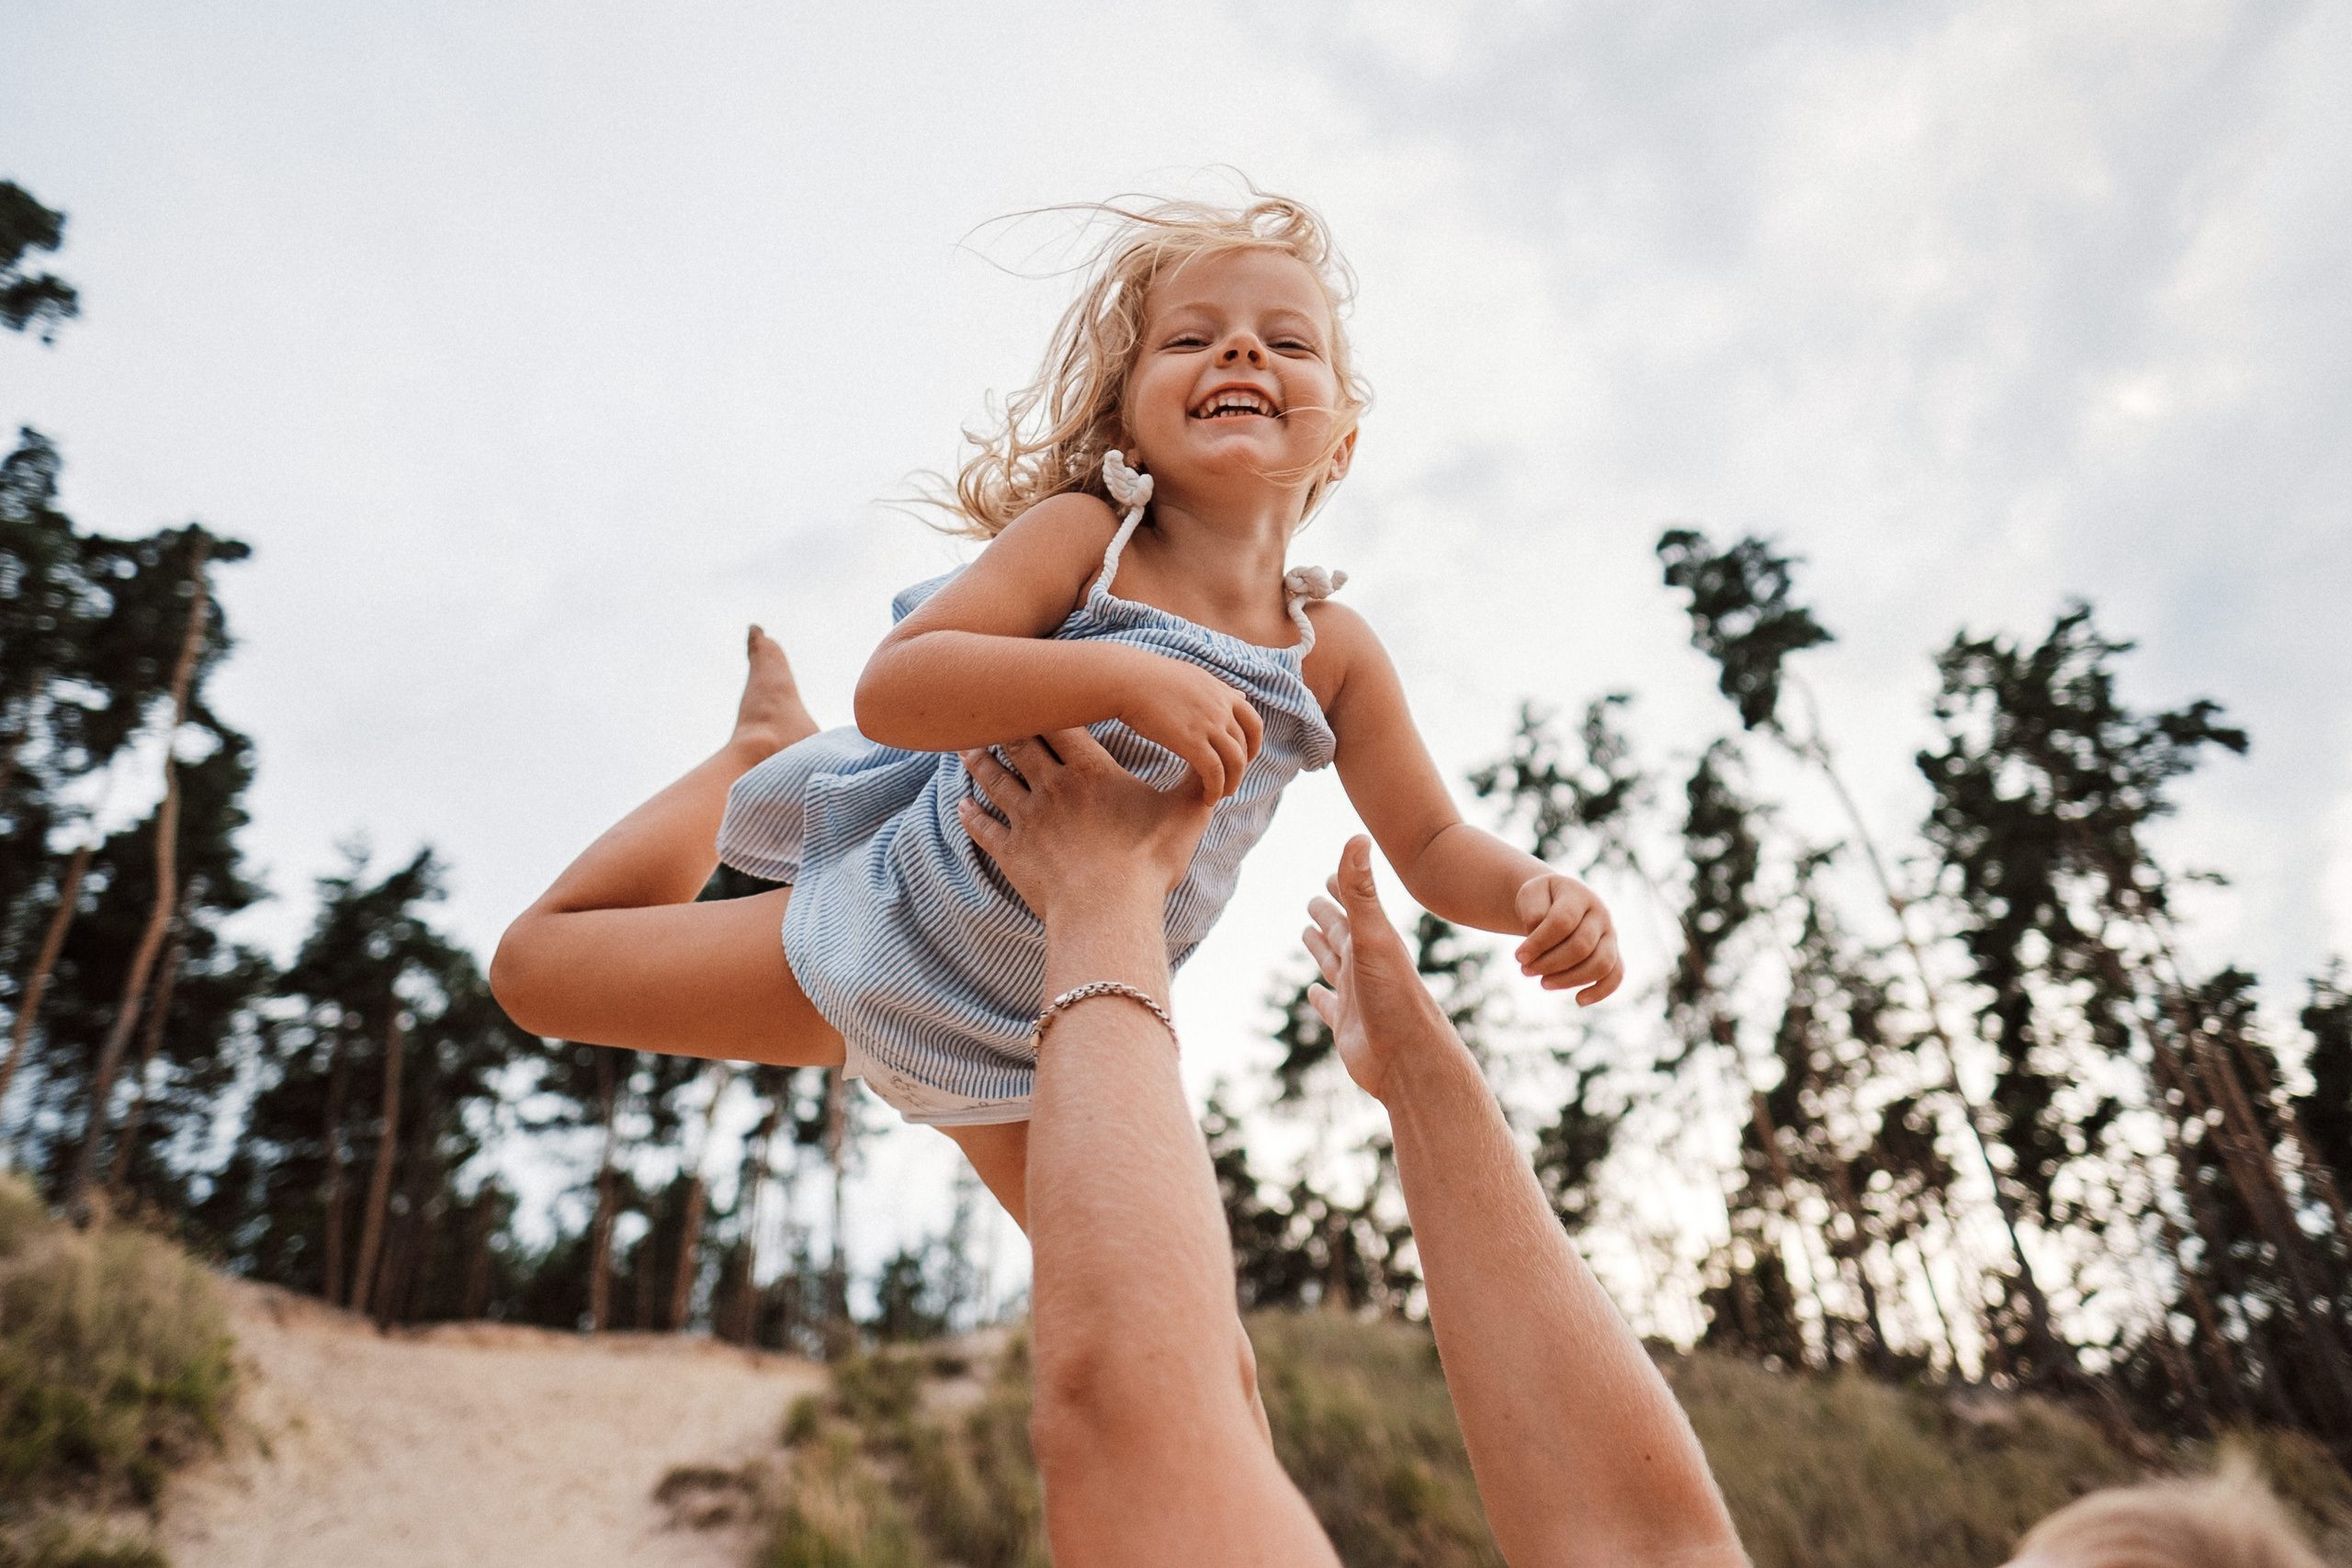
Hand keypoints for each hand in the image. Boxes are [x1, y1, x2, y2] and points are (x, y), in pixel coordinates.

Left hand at [958, 730, 1215, 919]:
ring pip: (994, 780)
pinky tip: (962, 806)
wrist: (1107, 913)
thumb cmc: (1147, 865)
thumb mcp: (1184, 819)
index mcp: (1091, 772)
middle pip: (1021, 745)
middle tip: (992, 709)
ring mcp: (1027, 819)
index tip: (1036, 689)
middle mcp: (1052, 787)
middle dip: (1007, 725)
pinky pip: (984, 828)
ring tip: (968, 748)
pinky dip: (970, 815)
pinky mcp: (1011, 853)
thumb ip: (1198, 789)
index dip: (1048, 705)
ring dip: (979, 763)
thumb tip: (1219, 771)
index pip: (1063, 725)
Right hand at [1116, 654, 1264, 800]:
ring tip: (1220, 795)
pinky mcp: (1192, 743)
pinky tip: (1207, 797)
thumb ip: (1220, 691)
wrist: (1128, 681)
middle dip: (1240, 768)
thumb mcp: (1195, 678)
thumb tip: (1242, 696)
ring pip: (1235, 762)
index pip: (1254, 724)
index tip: (1244, 758)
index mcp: (1223, 694)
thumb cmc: (1152, 679)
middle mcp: (1222, 709)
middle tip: (1229, 782)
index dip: (1253, 745)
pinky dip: (1215, 788)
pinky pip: (1214, 772)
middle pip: (1245, 746)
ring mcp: (1209, 725)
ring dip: (1231, 783)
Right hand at [1301, 837, 1459, 1103]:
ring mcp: (1357, 996)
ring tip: (1308, 935)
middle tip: (1313, 899)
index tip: (1330, 870)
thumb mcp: (1374, 937)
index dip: (1340, 886)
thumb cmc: (1397, 997)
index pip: (1351, 905)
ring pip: (1334, 965)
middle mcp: (1365, 965)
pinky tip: (1315, 994)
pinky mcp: (1347, 1026)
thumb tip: (1356, 836)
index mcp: (1371, 941)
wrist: (1411, 1060)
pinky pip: (1330, 1007)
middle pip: (1340, 933)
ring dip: (1322, 950)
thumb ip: (1361, 891)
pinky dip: (1321, 998)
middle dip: (1327, 916)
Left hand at [1512, 872, 1623, 1004]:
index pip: (1562, 921)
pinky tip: (1579, 1000)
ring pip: (1601, 964)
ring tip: (1543, 983)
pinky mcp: (1613, 953)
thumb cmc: (1541, 901)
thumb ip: (1533, 911)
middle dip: (1549, 963)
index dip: (1539, 942)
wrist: (1556, 902)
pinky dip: (1601, 991)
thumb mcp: (1530, 895)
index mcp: (1579, 895)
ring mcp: (1610, 935)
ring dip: (1570, 979)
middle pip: (1581, 946)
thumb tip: (1537, 933)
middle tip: (1525, 970)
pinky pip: (1616, 975)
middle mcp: (1601, 914)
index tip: (1518, 956)